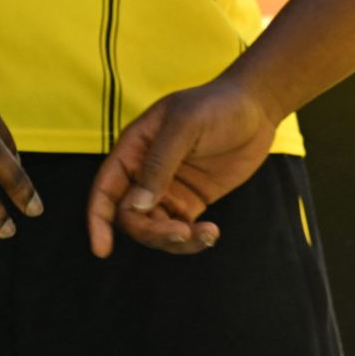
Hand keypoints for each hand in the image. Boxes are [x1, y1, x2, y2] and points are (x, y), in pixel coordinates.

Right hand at [87, 74, 280, 256]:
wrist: (256, 107)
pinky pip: (181, 230)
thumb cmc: (216, 105)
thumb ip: (159, 164)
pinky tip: (212, 233)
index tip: (102, 249)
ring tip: (207, 234)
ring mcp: (169, 188)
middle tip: (182, 232)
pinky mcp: (191, 201)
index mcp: (134, 149)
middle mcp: (145, 172)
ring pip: (155, 228)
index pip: (105, 188)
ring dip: (176, 240)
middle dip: (152, 232)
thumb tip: (136, 205)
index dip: (98, 219)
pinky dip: (193, 239)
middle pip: (130, 216)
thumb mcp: (185, 126)